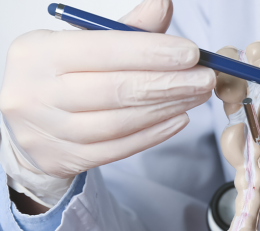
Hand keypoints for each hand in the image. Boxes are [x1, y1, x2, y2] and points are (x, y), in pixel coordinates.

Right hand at [0, 0, 214, 180]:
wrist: (27, 122)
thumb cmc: (59, 75)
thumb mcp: (80, 44)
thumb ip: (123, 29)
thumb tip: (163, 5)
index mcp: (38, 54)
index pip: (104, 51)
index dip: (153, 52)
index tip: (191, 53)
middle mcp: (37, 94)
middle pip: (118, 90)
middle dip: (170, 82)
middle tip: (206, 78)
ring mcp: (50, 132)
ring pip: (122, 122)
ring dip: (168, 107)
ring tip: (196, 95)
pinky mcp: (67, 159)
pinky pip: (120, 148)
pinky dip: (155, 133)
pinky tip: (179, 118)